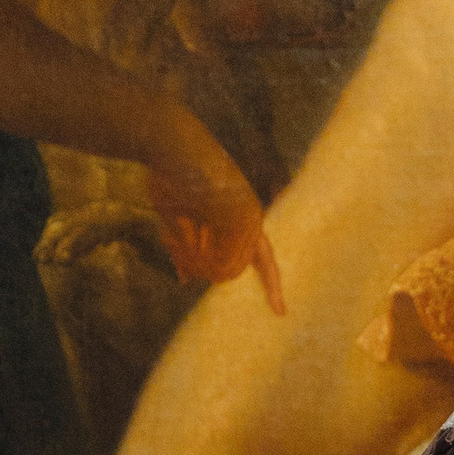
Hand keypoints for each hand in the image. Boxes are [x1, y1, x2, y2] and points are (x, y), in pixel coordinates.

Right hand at [148, 123, 285, 311]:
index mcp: (245, 217)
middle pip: (228, 272)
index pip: (263, 259)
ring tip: (173, 236)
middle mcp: (250, 220)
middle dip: (198, 270)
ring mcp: (246, 218)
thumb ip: (188, 248)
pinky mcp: (236, 218)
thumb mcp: (179, 217)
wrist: (172, 142)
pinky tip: (176, 233)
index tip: (280, 312)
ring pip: (219, 270)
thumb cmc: (172, 174)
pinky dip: (188, 254)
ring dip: (189, 261)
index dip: (271, 285)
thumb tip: (186, 280)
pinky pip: (212, 258)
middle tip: (176, 253)